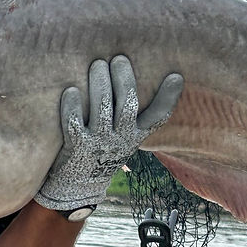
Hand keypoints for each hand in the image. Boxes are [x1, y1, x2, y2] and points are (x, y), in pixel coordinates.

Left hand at [34, 57, 182, 220]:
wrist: (78, 187)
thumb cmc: (102, 152)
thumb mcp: (123, 138)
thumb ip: (132, 116)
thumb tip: (142, 77)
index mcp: (135, 136)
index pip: (158, 117)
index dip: (168, 98)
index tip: (175, 76)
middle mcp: (120, 139)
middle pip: (127, 105)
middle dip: (124, 79)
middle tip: (119, 59)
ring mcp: (98, 144)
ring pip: (102, 108)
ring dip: (100, 83)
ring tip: (97, 64)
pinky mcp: (76, 147)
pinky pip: (73, 123)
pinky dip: (72, 106)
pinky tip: (71, 90)